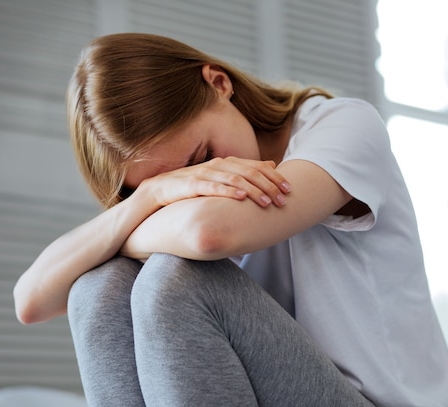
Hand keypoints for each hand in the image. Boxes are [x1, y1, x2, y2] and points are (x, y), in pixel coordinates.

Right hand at [141, 156, 290, 207]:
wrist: (158, 191)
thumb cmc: (192, 187)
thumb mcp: (221, 179)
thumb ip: (244, 173)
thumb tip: (271, 166)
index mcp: (226, 163)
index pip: (255, 167)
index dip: (274, 177)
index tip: (289, 189)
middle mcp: (217, 165)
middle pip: (249, 173)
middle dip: (269, 186)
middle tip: (283, 199)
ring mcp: (204, 174)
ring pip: (234, 179)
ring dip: (254, 191)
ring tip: (267, 202)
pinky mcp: (191, 184)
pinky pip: (213, 187)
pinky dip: (228, 191)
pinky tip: (241, 197)